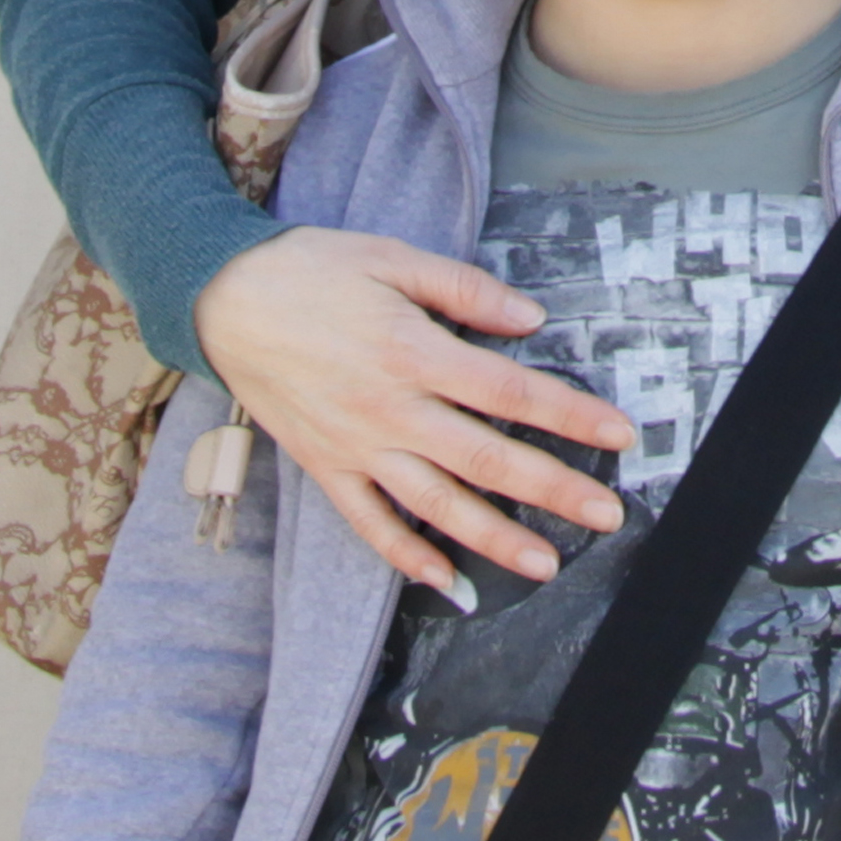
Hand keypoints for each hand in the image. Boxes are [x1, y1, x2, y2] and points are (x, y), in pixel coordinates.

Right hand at [192, 225, 633, 594]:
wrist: (221, 300)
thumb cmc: (310, 271)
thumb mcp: (392, 259)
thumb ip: (464, 290)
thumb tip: (530, 319)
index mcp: (414, 353)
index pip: (510, 394)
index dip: (570, 416)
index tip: (618, 433)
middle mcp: (391, 411)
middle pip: (486, 459)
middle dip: (553, 490)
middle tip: (607, 514)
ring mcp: (357, 447)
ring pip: (436, 505)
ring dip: (494, 539)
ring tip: (545, 563)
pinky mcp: (326, 468)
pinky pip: (371, 525)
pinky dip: (407, 558)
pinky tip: (447, 582)